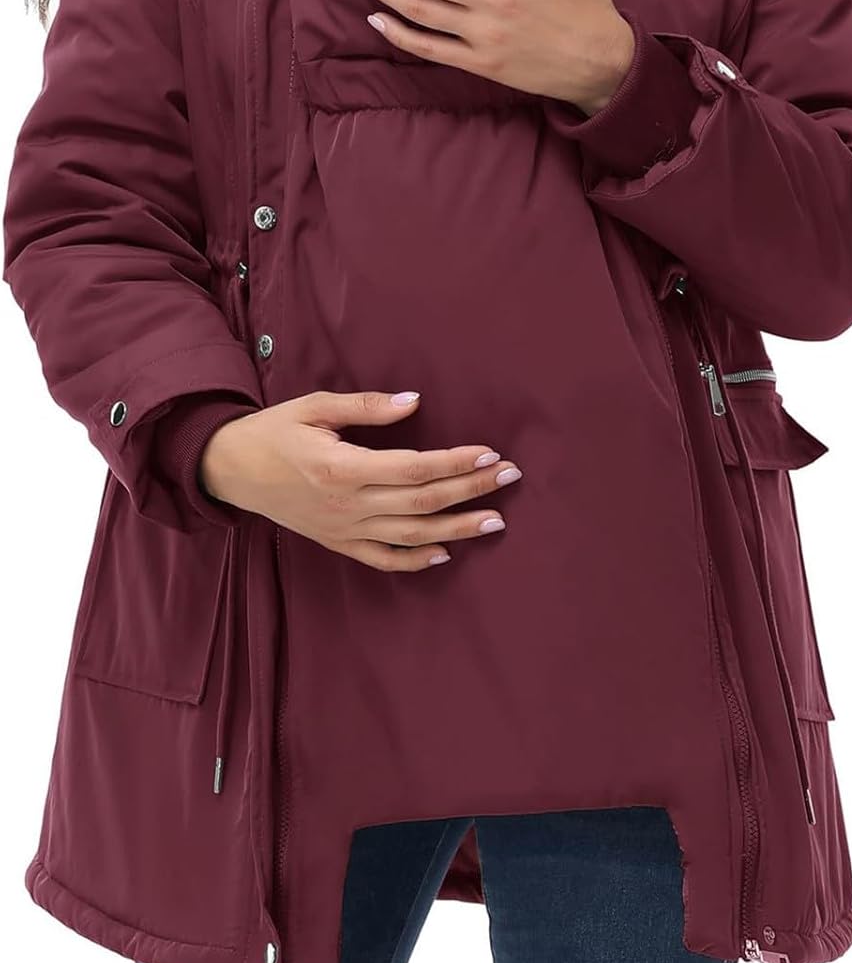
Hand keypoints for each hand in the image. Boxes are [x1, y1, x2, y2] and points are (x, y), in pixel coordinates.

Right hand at [199, 390, 522, 572]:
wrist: (230, 470)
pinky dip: (416, 560)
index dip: (456, 461)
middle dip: (471, 490)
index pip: (414, 467)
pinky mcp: (337, 543)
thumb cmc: (274, 431)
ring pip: (412, 535)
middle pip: (422, 501)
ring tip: (495, 521)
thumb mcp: (315, 407)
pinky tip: (445, 552)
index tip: (490, 453)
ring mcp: (343, 529)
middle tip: (510, 477)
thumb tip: (416, 402)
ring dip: (458, 529)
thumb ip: (366, 406)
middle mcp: (347, 504)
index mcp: (342, 467)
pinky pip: (383, 559)